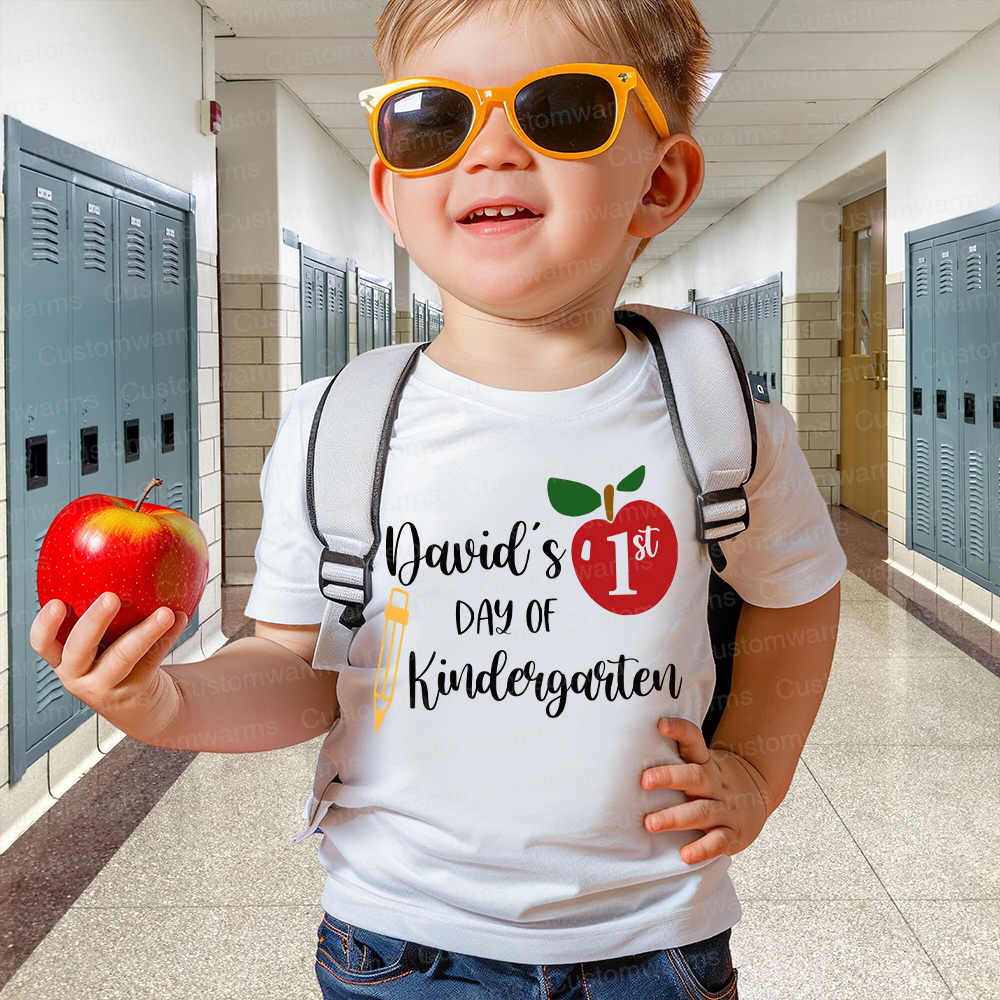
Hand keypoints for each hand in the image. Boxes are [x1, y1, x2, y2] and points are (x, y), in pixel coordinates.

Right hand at [30, 593, 187, 744]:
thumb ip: (103, 615)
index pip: (43, 643)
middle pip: (79, 649)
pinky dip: (168, 636)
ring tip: (165, 613)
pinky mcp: (134, 690)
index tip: (56, 602)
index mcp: (64, 659)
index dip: (45, 625)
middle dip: (93, 622)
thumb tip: (118, 558)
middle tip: (111, 598)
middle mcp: (79, 675)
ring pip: (123, 656)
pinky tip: (180, 618)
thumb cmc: (119, 663)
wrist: (143, 707)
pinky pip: (152, 658)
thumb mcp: (101, 645)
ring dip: (146, 631)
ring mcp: (106, 686)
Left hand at [640, 716, 770, 864]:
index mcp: (705, 762)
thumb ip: (674, 756)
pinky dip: (702, 849)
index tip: (661, 724)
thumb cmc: (714, 778)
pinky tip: (685, 855)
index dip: (679, 730)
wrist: (758, 794)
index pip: (693, 740)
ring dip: (675, 818)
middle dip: (669, 777)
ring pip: (701, 811)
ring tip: (650, 823)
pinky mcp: (732, 833)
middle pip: (694, 776)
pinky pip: (718, 842)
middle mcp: (715, 783)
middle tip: (645, 780)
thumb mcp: (702, 761)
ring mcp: (726, 808)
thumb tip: (627, 749)